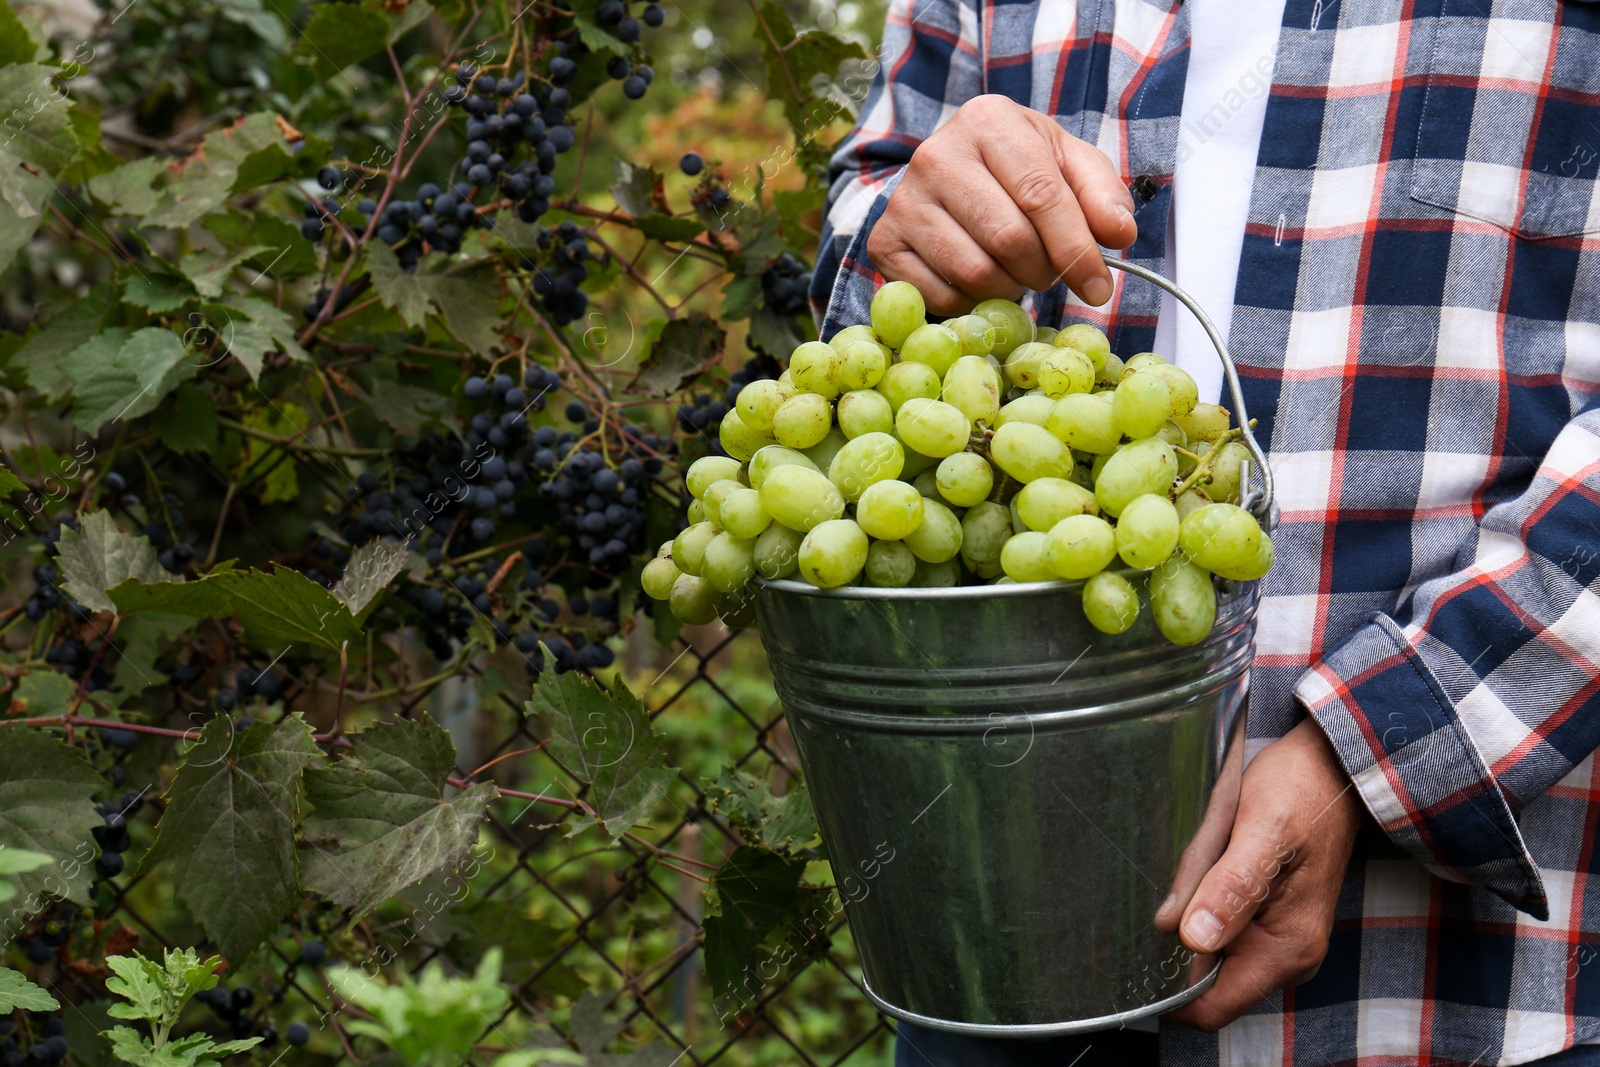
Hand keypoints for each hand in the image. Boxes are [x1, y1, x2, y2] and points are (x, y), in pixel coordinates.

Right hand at [866, 94, 1136, 315]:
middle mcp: (935, 154)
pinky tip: (979, 282)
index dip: (1076, 248)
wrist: (950, 174)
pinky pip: (939, 296)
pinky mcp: (884, 243)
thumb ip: (1102, 195)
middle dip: (1043, 271)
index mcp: (987, 121)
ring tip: (1016, 273)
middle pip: (1008, 239)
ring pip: (973, 273)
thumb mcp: (1068, 164)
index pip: (1041, 194)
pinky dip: (971, 304)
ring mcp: (903, 201)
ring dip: (1009, 290)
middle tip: (1050, 274)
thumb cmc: (1018, 168)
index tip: (1100, 288)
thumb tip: (1119, 236)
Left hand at [1160, 718, 1364, 1031]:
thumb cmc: (1302, 789)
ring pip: (1202, 946)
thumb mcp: (1264, 829)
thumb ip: (1231, 886)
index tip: (1140, 946)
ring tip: (1201, 856)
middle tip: (1175, 877)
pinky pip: (1214, 923)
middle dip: (1174, 937)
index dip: (1169, 987)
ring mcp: (1275, 938)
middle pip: (1201, 976)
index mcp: (1286, 948)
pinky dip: (1197, 899)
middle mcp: (1284, 954)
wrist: (1331, 764)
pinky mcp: (1265, 917)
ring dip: (1186, 909)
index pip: (1212, 1008)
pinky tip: (1205, 860)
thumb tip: (1192, 937)